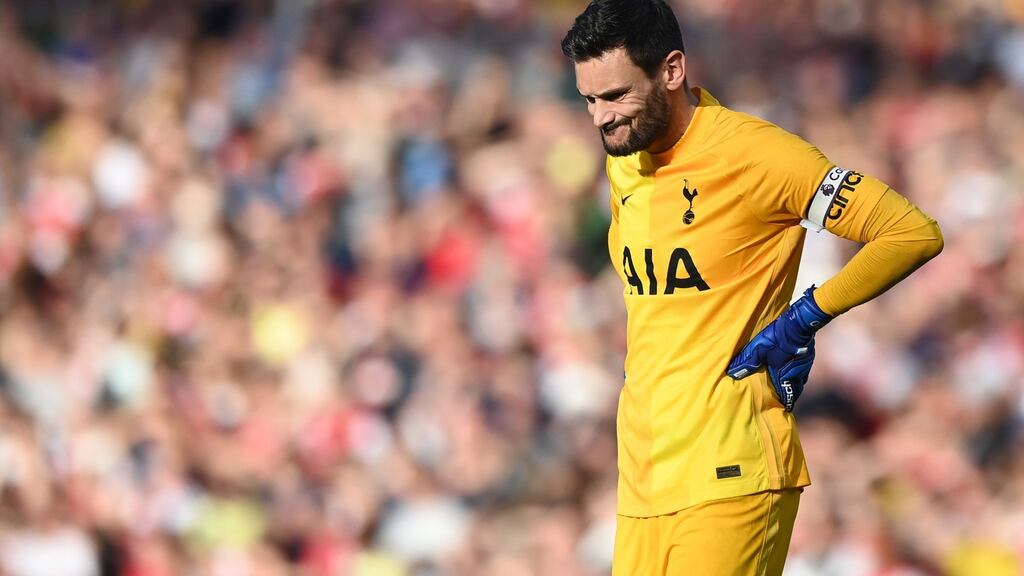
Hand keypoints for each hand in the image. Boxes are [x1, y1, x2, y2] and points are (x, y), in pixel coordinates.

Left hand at [726, 286, 831, 410]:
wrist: (799, 323)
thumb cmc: (777, 338)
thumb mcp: (758, 349)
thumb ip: (746, 362)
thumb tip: (732, 374)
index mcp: (785, 376)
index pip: (787, 397)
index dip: (784, 404)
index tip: (782, 410)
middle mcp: (798, 374)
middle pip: (796, 390)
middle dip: (789, 396)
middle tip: (783, 400)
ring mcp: (805, 365)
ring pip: (800, 380)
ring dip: (793, 384)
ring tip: (786, 386)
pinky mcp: (809, 356)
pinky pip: (803, 370)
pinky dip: (797, 373)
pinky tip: (792, 369)